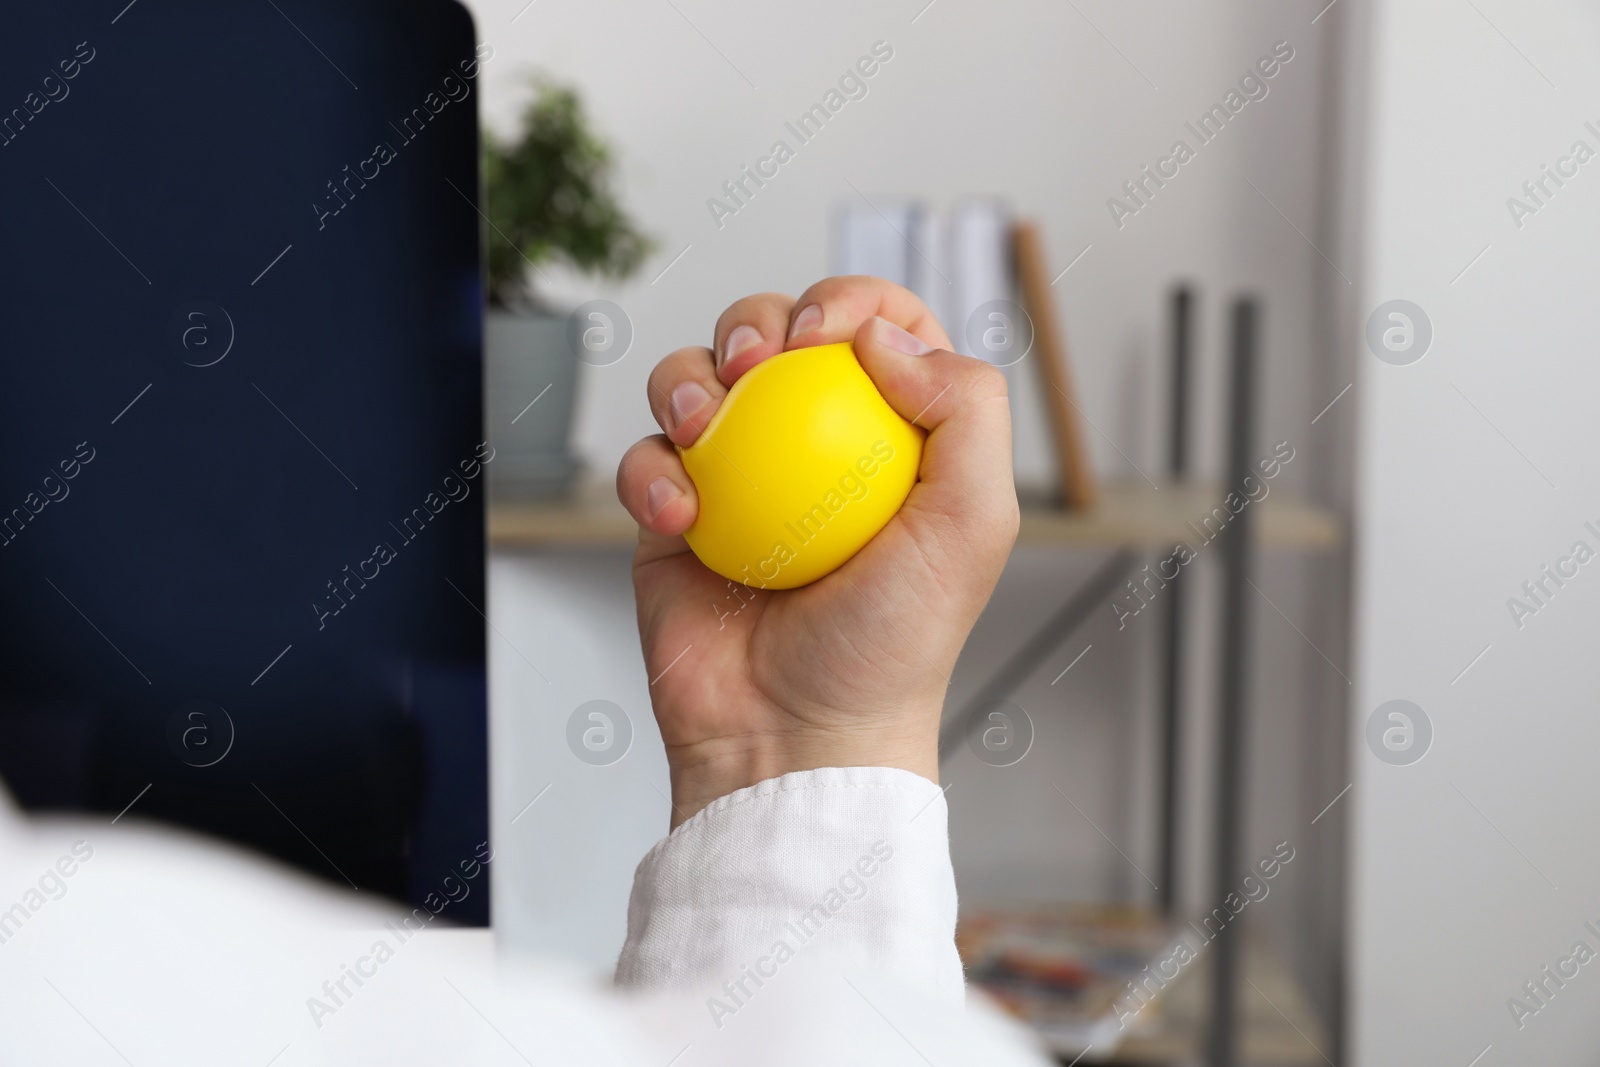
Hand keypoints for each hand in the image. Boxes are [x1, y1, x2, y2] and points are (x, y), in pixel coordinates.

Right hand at [616, 277, 1018, 826]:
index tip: (830, 335)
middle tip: (762, 364)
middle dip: (758, 319)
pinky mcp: (675, 516)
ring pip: (696, 376)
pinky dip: (651, 472)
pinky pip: (646, 457)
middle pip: (774, 331)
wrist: (796, 735)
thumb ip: (968, 410)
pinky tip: (679, 515)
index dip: (852, 300)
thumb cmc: (892, 643)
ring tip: (705, 432)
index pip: (877, 325)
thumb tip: (883, 338)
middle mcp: (815, 446)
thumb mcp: (973, 525)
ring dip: (690, 381)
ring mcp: (740, 478)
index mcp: (895, 435)